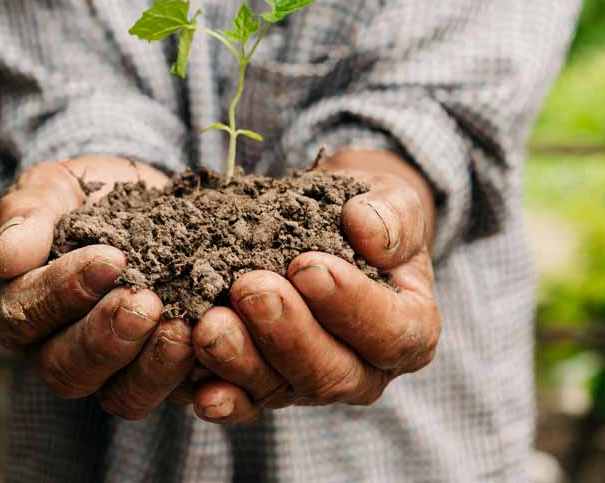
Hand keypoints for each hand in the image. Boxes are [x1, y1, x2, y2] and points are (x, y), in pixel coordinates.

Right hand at [0, 156, 195, 419]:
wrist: (152, 201)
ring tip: (182, 328)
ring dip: (151, 367)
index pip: (24, 314)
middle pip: (68, 369)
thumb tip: (2, 259)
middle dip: (108, 337)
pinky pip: (170, 394)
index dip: (64, 291)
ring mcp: (109, 370)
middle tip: (147, 302)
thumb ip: (27, 215)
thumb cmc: (88, 194)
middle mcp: (55, 350)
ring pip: (119, 395)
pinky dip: (191, 374)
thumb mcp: (53, 186)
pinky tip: (209, 341)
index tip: (111, 258)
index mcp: (16, 306)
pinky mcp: (158, 374)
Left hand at [181, 150, 440, 422]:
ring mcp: (308, 384)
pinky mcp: (263, 389)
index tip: (308, 266)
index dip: (350, 305)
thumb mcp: (392, 202)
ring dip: (241, 360)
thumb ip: (393, 216)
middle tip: (251, 289)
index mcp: (408, 331)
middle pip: (329, 372)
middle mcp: (362, 371)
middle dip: (286, 333)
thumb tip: (366, 229)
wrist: (324, 226)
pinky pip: (241, 403)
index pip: (389, 333)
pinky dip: (219, 396)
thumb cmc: (365, 216)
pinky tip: (196, 388)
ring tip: (209, 324)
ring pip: (278, 389)